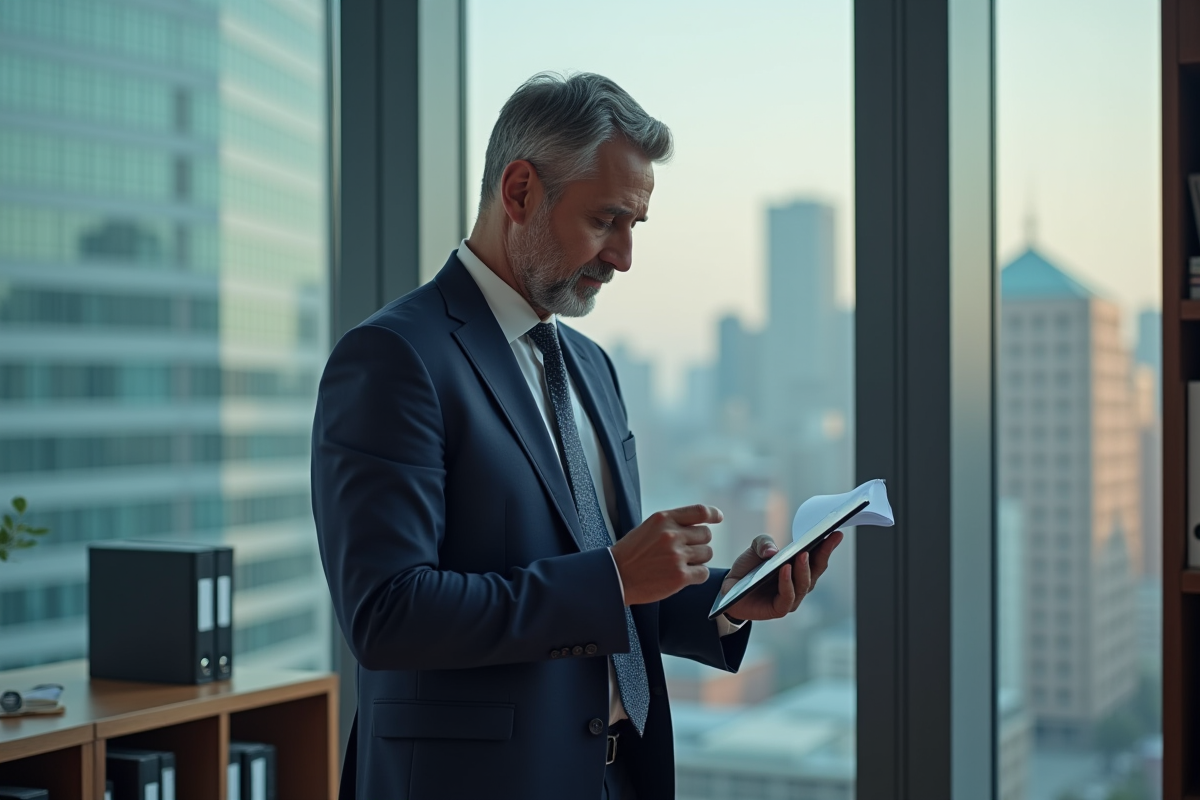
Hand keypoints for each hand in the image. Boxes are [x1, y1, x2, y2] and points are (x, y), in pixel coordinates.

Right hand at [611, 505, 722, 605]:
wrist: (615, 576)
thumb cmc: (631, 554)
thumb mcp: (648, 528)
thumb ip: (671, 524)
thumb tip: (697, 523)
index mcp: (664, 519)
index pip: (699, 511)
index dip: (712, 514)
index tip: (717, 518)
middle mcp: (672, 535)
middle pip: (706, 535)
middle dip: (698, 543)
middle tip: (684, 551)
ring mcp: (677, 556)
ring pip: (707, 554)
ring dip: (698, 560)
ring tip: (680, 564)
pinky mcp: (680, 576)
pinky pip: (704, 573)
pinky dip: (697, 575)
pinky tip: (682, 576)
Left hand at [720, 531, 843, 621]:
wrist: (729, 589)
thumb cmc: (749, 569)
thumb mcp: (755, 548)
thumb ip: (764, 542)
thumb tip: (773, 551)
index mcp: (800, 568)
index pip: (818, 557)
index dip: (828, 545)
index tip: (836, 532)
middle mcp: (800, 584)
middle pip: (816, 570)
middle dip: (823, 553)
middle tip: (826, 538)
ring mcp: (792, 598)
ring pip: (803, 584)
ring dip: (804, 568)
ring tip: (803, 553)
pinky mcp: (778, 609)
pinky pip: (787, 597)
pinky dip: (787, 583)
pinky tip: (785, 569)